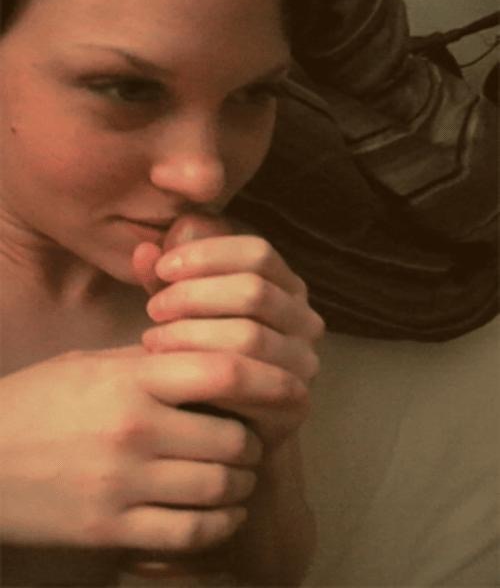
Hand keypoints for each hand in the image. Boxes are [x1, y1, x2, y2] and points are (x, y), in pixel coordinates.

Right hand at [0, 346, 303, 551]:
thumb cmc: (40, 401)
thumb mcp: (92, 365)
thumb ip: (152, 361)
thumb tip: (212, 354)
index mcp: (132, 378)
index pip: (223, 369)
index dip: (269, 379)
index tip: (290, 388)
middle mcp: (134, 429)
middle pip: (234, 437)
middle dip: (254, 441)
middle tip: (250, 438)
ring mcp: (123, 484)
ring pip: (220, 487)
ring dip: (241, 482)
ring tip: (235, 473)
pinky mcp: (111, 530)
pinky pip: (192, 532)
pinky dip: (219, 522)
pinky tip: (218, 510)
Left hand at [133, 214, 322, 443]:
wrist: (218, 427)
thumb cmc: (198, 355)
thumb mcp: (181, 309)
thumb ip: (166, 279)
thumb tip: (145, 249)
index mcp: (286, 286)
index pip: (257, 252)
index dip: (207, 253)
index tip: (162, 266)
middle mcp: (304, 320)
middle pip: (254, 290)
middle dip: (194, 296)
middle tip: (153, 310)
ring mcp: (304, 363)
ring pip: (249, 335)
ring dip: (192, 335)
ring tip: (152, 341)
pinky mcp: (294, 404)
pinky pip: (248, 383)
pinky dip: (203, 372)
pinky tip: (171, 373)